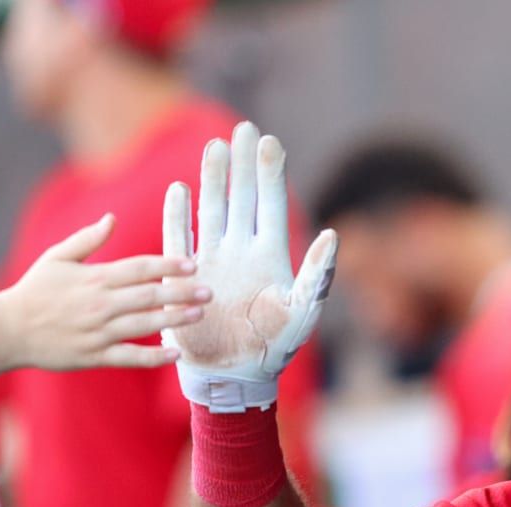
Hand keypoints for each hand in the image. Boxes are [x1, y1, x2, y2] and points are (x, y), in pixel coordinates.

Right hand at [1, 214, 210, 370]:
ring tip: (199, 314)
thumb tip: (112, 218)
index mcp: (93, 278)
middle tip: (208, 291)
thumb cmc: (33, 291)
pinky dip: (152, 357)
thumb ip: (87, 240)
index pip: (138, 268)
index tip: (192, 265)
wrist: (6, 330)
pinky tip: (175, 354)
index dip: (167, 265)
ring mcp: (96, 331)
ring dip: (173, 320)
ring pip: (142, 325)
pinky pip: (128, 357)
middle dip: (180, 292)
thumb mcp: (56, 258)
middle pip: (147, 295)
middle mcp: (99, 304)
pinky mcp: (93, 355)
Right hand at [162, 122, 336, 412]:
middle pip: (242, 197)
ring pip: (213, 209)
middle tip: (242, 128)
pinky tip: (179, 189)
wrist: (238, 374)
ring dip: (213, 179)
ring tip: (214, 147)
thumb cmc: (277, 345)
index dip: (269, 172)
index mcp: (271, 255)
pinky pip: (180, 239)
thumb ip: (318, 274)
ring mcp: (214, 261)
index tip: (269, 139)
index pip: (270, 203)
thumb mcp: (303, 310)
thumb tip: (332, 234)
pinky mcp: (186, 276)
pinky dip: (179, 215)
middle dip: (243, 164)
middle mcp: (243, 252)